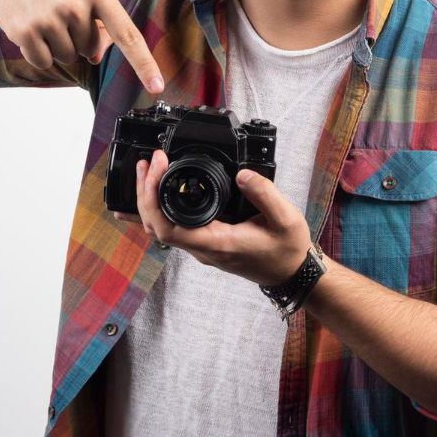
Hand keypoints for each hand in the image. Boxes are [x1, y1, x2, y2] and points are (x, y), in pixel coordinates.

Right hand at [0, 0, 164, 92]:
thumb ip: (99, 18)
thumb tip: (95, 58)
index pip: (127, 35)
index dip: (144, 64)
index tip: (157, 86)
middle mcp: (74, 6)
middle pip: (90, 49)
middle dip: (79, 36)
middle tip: (62, 10)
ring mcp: (48, 19)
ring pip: (68, 56)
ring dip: (59, 44)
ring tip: (46, 14)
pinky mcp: (24, 31)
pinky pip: (44, 61)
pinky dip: (40, 51)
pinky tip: (32, 27)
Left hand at [111, 149, 312, 286]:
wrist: (292, 273)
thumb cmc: (287, 250)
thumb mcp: (284, 218)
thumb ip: (263, 193)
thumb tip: (241, 173)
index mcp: (217, 243)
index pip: (169, 228)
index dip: (153, 198)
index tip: (158, 168)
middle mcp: (203, 249)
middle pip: (156, 227)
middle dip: (144, 194)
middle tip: (147, 163)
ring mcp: (202, 248)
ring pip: (161, 229)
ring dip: (148, 201)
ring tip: (147, 171)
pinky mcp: (205, 242)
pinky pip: (173, 228)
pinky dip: (159, 209)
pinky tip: (155, 195)